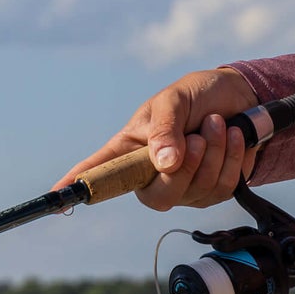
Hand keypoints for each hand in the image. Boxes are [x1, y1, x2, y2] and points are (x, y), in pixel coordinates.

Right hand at [56, 67, 260, 209]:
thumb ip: (165, 129)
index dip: (77, 185)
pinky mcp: (211, 192)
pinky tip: (234, 137)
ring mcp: (182, 187)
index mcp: (130, 149)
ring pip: (196, 190)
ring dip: (216, 153)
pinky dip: (232, 158)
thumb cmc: (197, 95)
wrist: (239, 98)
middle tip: (200, 134)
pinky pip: (222, 188)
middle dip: (187, 166)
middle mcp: (151, 175)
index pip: (98, 171)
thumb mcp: (175, 99)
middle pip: (159, 197)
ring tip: (218, 124)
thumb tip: (164, 165)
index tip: (55, 198)